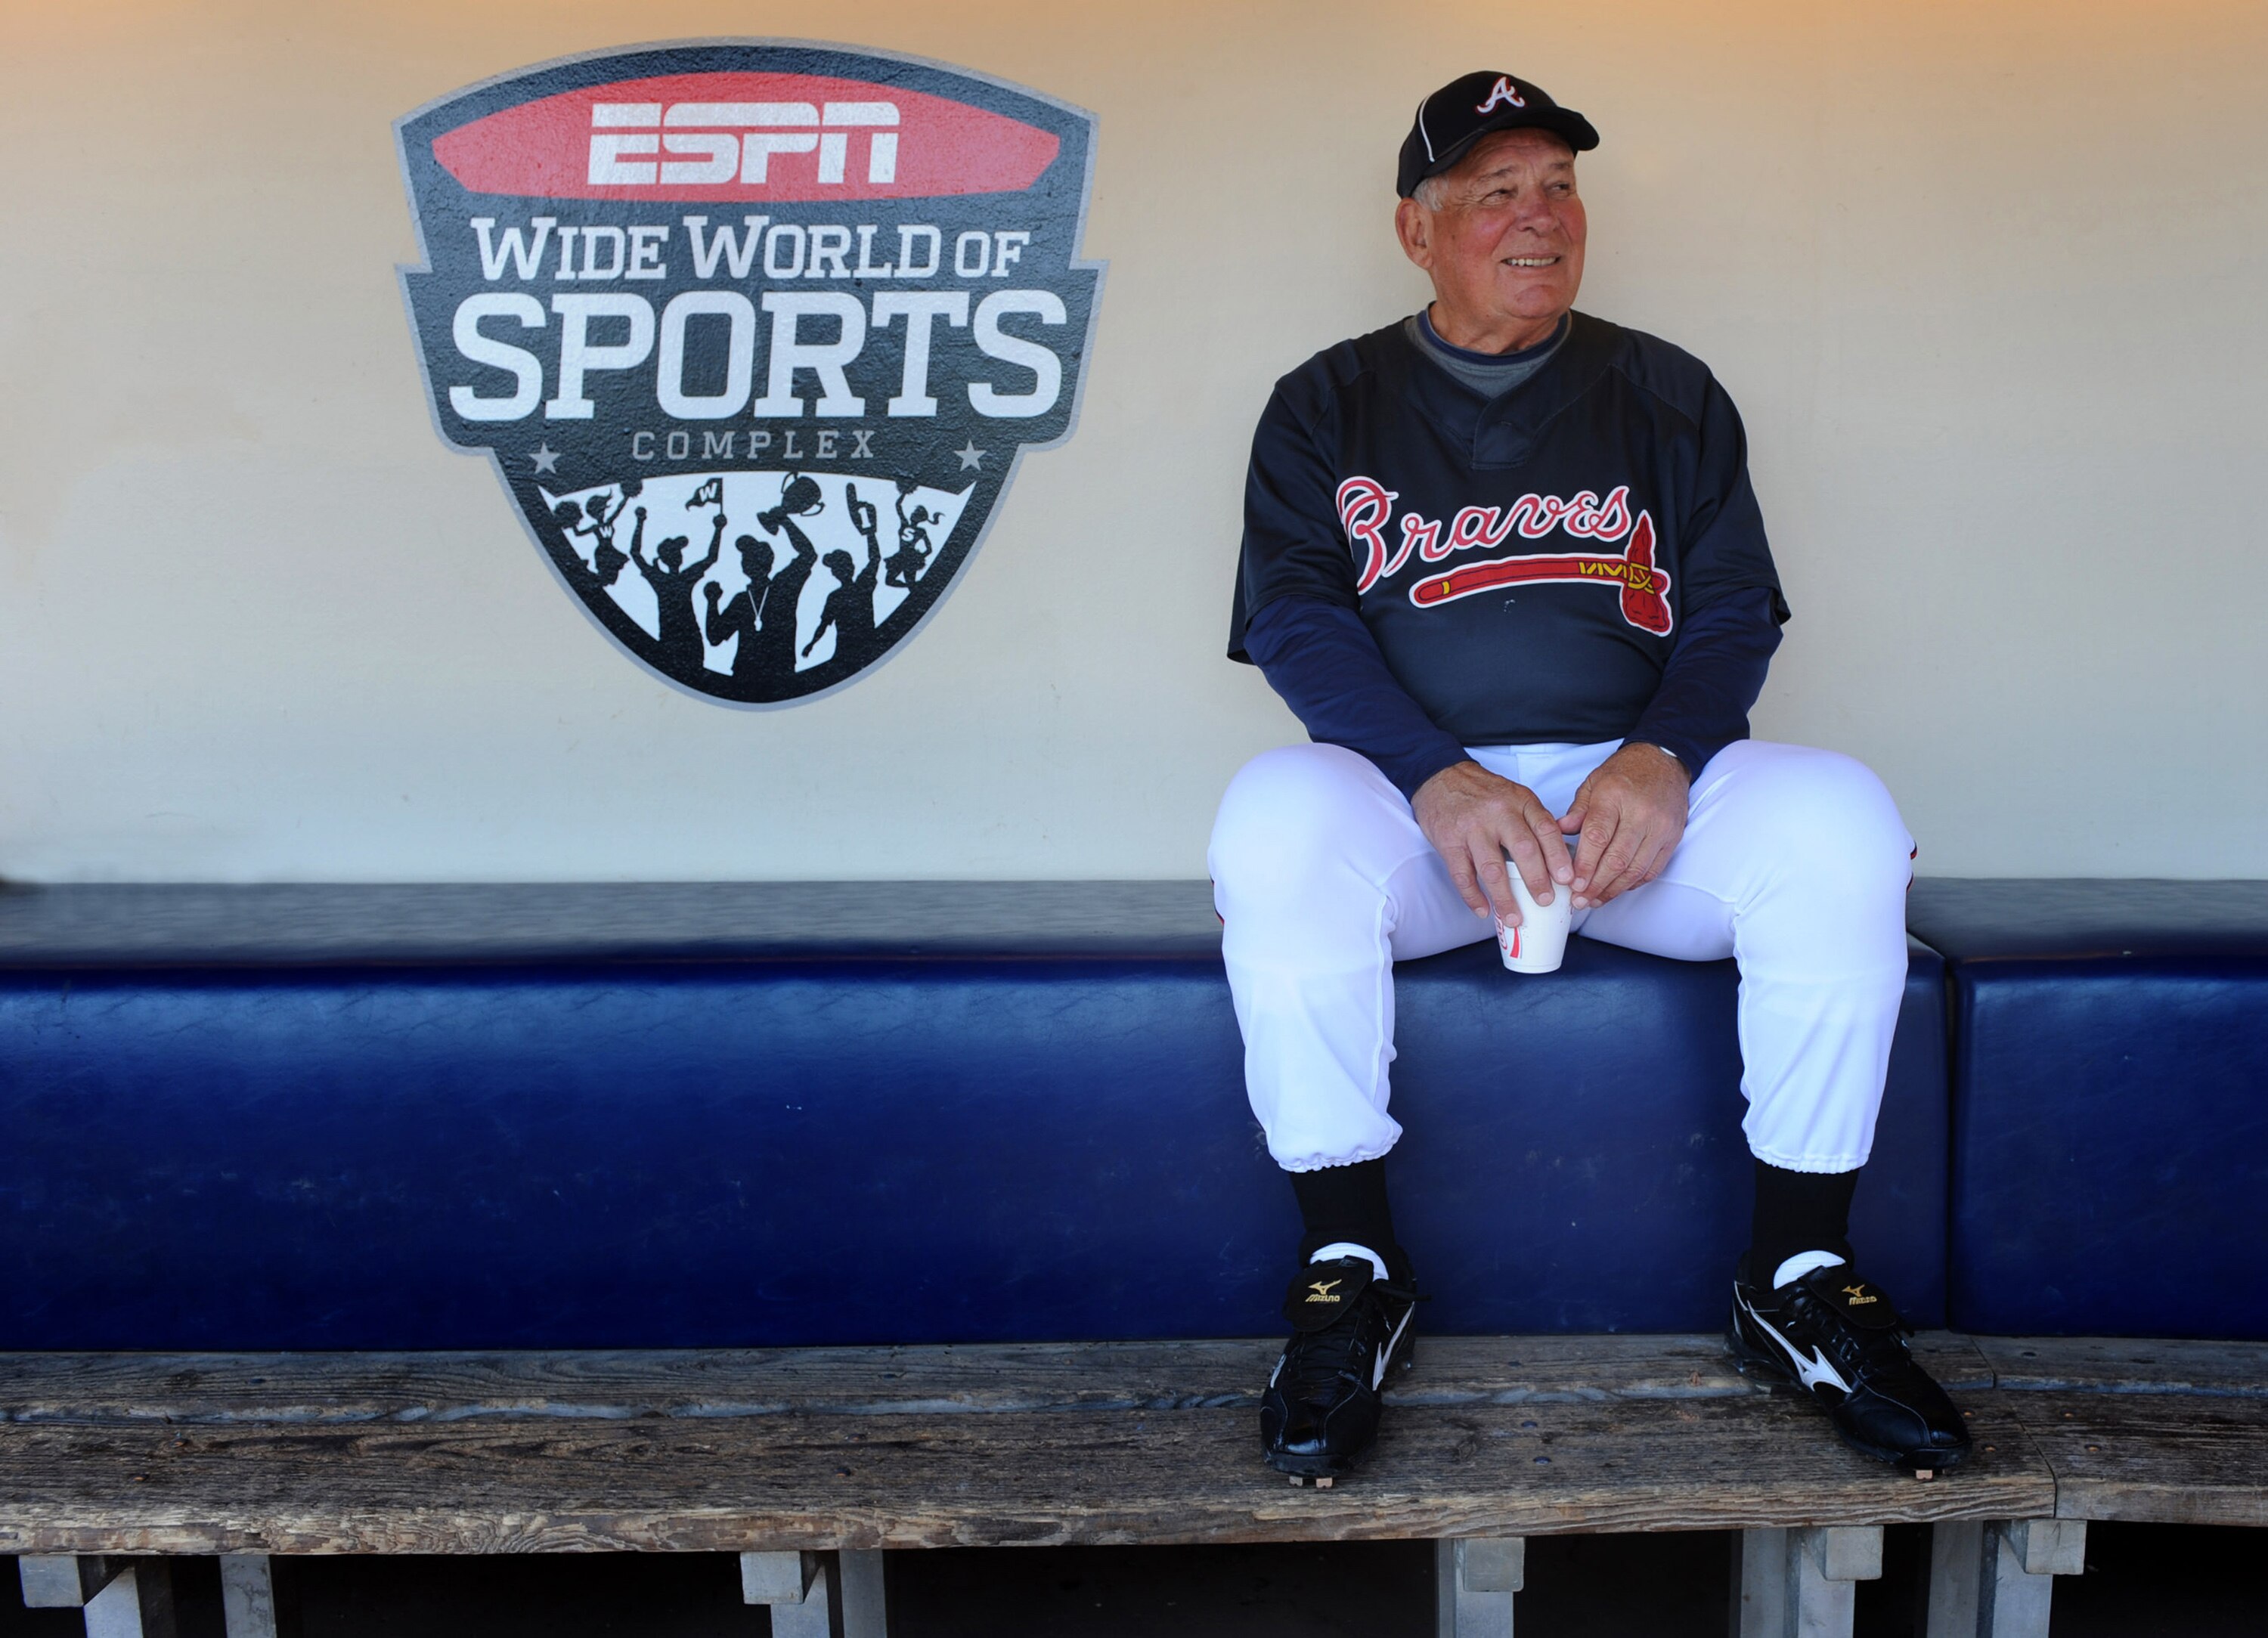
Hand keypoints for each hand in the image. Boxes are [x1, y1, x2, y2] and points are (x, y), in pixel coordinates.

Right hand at [1410, 760, 1572, 925]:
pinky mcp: (1449, 842)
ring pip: (1492, 868)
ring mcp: (1472, 828)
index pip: (1545, 829)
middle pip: (1523, 849)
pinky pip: (1462, 875)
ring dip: (1504, 898)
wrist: (1441, 777)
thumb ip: (1535, 820)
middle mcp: (1498, 813)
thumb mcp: (1515, 795)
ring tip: (1514, 918)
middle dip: (1537, 879)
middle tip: (1546, 901)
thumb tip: (1561, 856)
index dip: (1558, 856)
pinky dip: (1473, 897)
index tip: (1568, 879)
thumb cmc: (1484, 792)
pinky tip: (1483, 910)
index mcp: (1520, 801)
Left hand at [1562, 744, 1690, 909]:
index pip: (1597, 837)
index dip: (1584, 865)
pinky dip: (1633, 883)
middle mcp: (1640, 813)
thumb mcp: (1594, 783)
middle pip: (1617, 859)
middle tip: (1578, 900)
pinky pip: (1652, 869)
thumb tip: (1558, 832)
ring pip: (1635, 869)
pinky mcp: (1672, 838)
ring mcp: (1660, 827)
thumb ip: (1577, 810)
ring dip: (1613, 889)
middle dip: (1595, 885)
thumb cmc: (1625, 772)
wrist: (1664, 762)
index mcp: (1614, 796)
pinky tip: (1616, 888)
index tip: (1571, 884)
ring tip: (1594, 900)